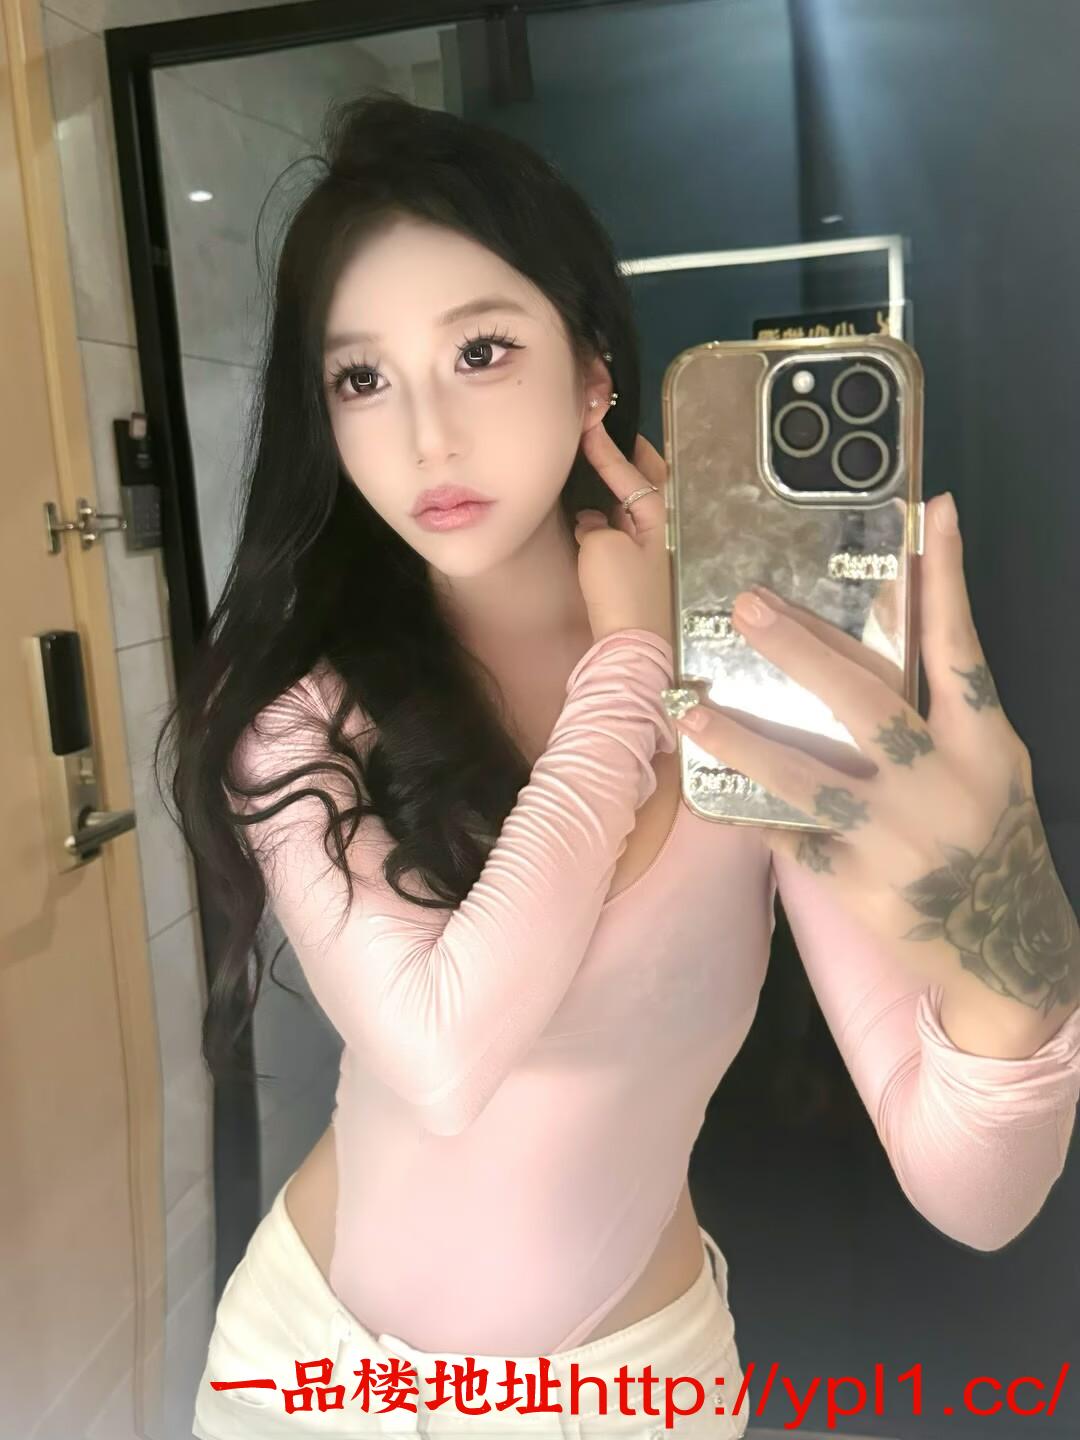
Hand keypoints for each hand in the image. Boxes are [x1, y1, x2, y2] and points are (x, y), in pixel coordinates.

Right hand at [574, 426, 672, 645]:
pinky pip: (619, 529)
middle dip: (633, 456)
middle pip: (647, 483)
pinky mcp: (629, 571)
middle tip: (614, 431)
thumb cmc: (619, 589)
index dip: (609, 449)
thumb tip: (591, 520)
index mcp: (656, 516)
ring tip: (597, 461)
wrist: (628, 643)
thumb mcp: (601, 546)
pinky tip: (588, 510)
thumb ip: (594, 523)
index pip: (631, 472)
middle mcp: (655, 529)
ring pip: (632, 506)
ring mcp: (644, 551)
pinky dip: (606, 513)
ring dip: (618, 483)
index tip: (590, 424)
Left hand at [664, 492, 1079, 1021]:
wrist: (1007, 949)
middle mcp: (944, 784)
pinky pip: (792, 839)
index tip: (928, 512)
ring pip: (808, 777)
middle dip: (801, 649)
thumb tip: (890, 628)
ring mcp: (900, 838)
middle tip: (745, 606)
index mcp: (985, 745)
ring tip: (693, 707)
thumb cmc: (990, 836)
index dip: (946, 579)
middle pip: (865, 702)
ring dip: (744, 739)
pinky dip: (750, 814)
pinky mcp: (863, 885)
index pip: (961, 649)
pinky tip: (706, 792)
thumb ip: (945, 710)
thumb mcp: (990, 767)